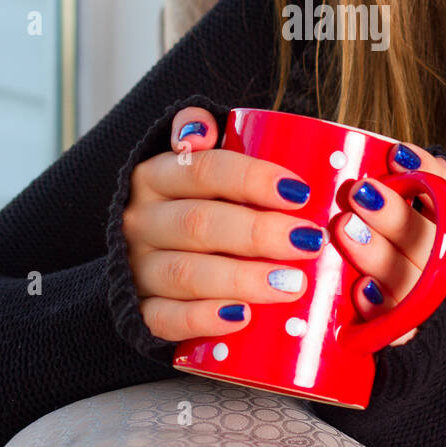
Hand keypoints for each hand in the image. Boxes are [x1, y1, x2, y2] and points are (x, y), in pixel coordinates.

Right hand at [122, 106, 328, 342]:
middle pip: (200, 223)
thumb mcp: (195, 164)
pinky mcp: (139, 311)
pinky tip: (242, 317)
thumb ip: (203, 137)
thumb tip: (201, 127)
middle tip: (308, 242)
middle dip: (259, 233)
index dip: (253, 179)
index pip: (203, 170)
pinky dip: (204, 319)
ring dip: (242, 279)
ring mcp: (137, 268)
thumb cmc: (196, 203)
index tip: (301, 193)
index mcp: (156, 176)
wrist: (145, 258)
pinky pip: (165, 319)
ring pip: (186, 274)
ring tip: (291, 284)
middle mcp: (141, 220)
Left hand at [330, 141, 445, 345]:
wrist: (415, 340)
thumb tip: (376, 155)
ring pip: (412, 278)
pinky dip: (380, 308)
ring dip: (379, 252)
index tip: (396, 155)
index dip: (433, 177)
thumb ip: (393, 193)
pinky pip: (399, 328)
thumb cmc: (390, 262)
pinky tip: (360, 291)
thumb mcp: (397, 222)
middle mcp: (441, 267)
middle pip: (432, 239)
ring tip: (344, 228)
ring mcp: (425, 304)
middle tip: (358, 192)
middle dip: (394, 213)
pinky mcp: (404, 338)